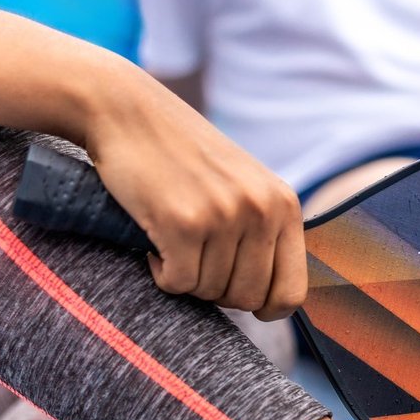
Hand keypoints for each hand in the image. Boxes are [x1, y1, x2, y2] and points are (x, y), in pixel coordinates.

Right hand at [86, 76, 307, 319]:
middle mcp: (261, 210)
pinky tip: (154, 242)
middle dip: (216, 291)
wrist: (126, 111)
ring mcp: (224, 216)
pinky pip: (178, 283)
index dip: (265, 308)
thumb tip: (273, 303)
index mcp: (284, 204)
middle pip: (247, 298)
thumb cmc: (181, 156)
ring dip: (185, 276)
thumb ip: (264, 230)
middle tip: (194, 260)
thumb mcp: (242, 185)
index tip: (240, 299)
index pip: (292, 292)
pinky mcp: (183, 222)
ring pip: (210, 292)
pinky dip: (161, 273)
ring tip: (173, 239)